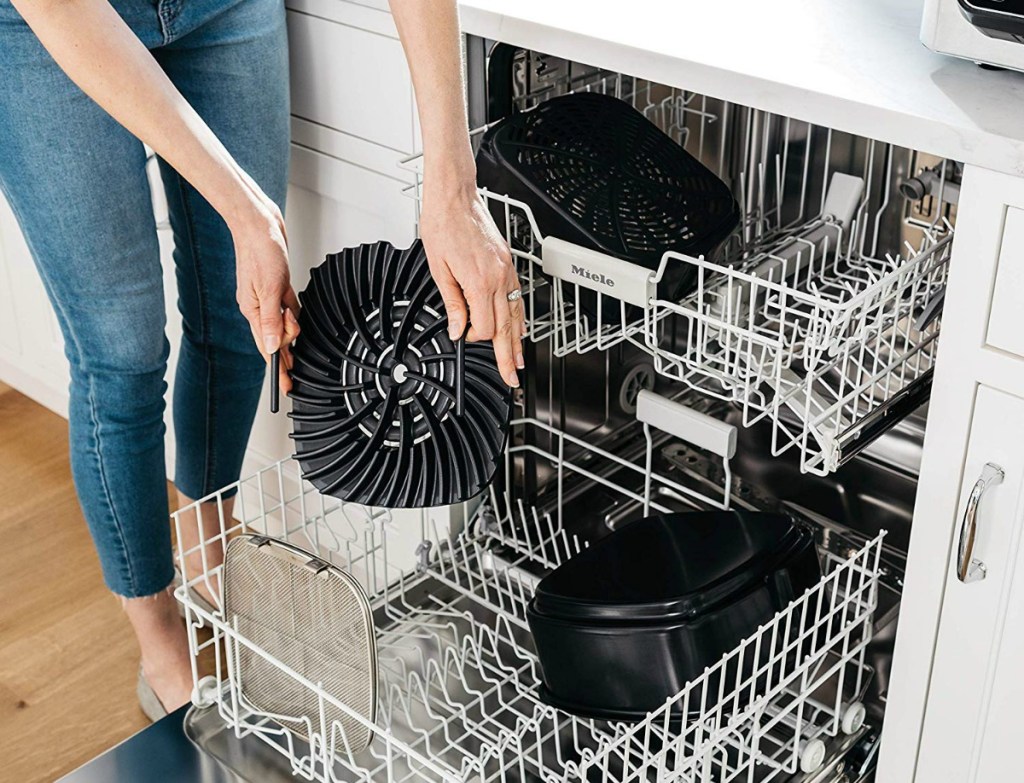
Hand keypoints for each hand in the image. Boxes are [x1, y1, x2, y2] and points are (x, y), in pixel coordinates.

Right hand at [230, 197, 300, 394]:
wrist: (259, 223)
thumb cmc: (260, 250)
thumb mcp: (270, 289)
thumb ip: (271, 320)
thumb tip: (271, 347)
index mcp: (252, 311)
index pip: (266, 348)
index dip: (277, 369)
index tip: (285, 387)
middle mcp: (258, 307)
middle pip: (276, 339)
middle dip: (288, 349)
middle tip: (295, 367)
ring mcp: (267, 297)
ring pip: (284, 323)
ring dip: (292, 325)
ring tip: (293, 315)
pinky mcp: (275, 287)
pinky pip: (287, 307)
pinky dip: (293, 311)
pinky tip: (294, 311)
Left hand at [420, 181, 524, 387]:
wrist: (455, 196)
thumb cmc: (442, 224)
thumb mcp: (439, 269)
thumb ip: (453, 303)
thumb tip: (458, 329)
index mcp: (480, 282)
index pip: (485, 326)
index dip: (474, 337)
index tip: (464, 337)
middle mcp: (499, 277)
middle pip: (507, 327)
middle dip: (509, 355)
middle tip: (512, 377)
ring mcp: (507, 270)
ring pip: (517, 313)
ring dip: (518, 340)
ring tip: (518, 360)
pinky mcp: (508, 262)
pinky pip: (517, 296)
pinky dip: (519, 316)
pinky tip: (519, 327)